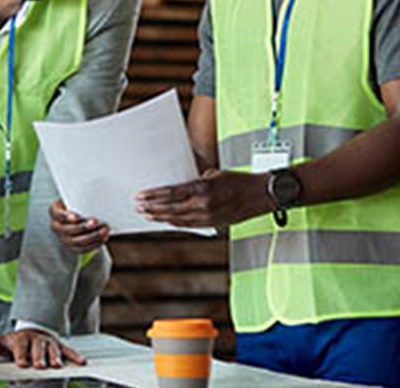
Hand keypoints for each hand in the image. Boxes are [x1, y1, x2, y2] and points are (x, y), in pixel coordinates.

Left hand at [0, 328, 85, 368]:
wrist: (31, 332)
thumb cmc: (14, 343)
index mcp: (21, 339)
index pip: (21, 347)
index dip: (21, 355)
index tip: (22, 364)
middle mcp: (36, 340)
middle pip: (38, 348)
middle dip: (39, 357)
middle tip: (39, 366)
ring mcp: (48, 343)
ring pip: (53, 349)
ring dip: (55, 357)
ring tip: (57, 366)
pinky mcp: (59, 346)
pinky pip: (68, 350)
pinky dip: (74, 356)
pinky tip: (81, 362)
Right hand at [48, 199, 108, 252]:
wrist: (79, 212)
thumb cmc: (77, 203)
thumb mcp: (74, 197)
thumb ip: (79, 197)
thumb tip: (91, 192)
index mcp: (55, 212)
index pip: (58, 214)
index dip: (67, 216)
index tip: (76, 217)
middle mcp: (56, 226)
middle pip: (68, 230)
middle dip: (83, 227)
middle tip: (95, 222)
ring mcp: (63, 238)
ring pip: (76, 241)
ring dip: (92, 236)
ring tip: (104, 230)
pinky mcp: (71, 246)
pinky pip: (82, 249)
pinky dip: (93, 244)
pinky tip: (102, 238)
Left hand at [136, 169, 272, 227]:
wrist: (260, 195)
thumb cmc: (239, 181)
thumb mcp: (215, 174)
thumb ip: (197, 181)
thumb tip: (181, 187)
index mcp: (203, 188)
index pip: (171, 193)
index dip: (154, 195)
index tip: (141, 195)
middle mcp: (204, 203)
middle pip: (171, 208)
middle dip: (152, 208)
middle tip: (139, 207)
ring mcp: (208, 216)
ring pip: (178, 219)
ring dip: (161, 217)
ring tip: (148, 215)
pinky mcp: (213, 223)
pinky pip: (189, 225)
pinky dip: (176, 223)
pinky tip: (167, 221)